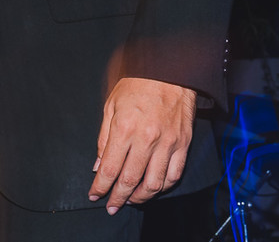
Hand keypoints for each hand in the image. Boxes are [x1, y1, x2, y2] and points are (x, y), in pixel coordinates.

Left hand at [88, 77, 196, 213]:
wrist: (169, 72)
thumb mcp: (110, 106)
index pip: (110, 168)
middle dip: (118, 197)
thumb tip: (99, 165)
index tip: (95, 195)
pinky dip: (163, 187)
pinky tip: (154, 189)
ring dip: (141, 197)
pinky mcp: (183, 145)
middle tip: (111, 206)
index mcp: (124, 129)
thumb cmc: (136, 85)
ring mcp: (168, 144)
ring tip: (131, 200)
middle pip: (131, 180)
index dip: (101, 186)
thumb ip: (104, 139)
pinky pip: (174, 174)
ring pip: (154, 183)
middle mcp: (147, 140)